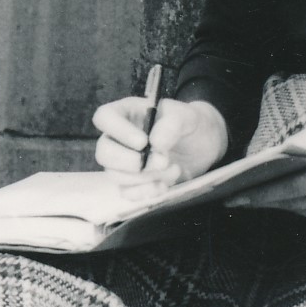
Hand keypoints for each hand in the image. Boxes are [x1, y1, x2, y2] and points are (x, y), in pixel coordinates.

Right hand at [92, 95, 228, 189]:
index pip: (104, 117)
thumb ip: (172, 124)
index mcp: (127, 113)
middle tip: (160, 161)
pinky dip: (146, 192)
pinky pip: (127, 193)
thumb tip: (155, 143)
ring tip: (173, 168)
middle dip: (130, 161)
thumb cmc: (189, 124)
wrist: (202, 146)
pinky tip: (165, 185)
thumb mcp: (187, 116)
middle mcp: (119, 138)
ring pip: (115, 175)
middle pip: (103, 152)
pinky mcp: (133, 183)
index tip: (143, 142)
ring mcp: (124, 162)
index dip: (117, 131)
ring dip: (146, 177)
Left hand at [227, 111, 305, 227]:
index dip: (258, 194)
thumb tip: (267, 158)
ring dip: (278, 203)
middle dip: (261, 200)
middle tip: (233, 199)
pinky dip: (299, 204)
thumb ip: (299, 144)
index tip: (233, 197)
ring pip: (300, 210)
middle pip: (290, 202)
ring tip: (251, 197)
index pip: (288, 188)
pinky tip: (283, 197)